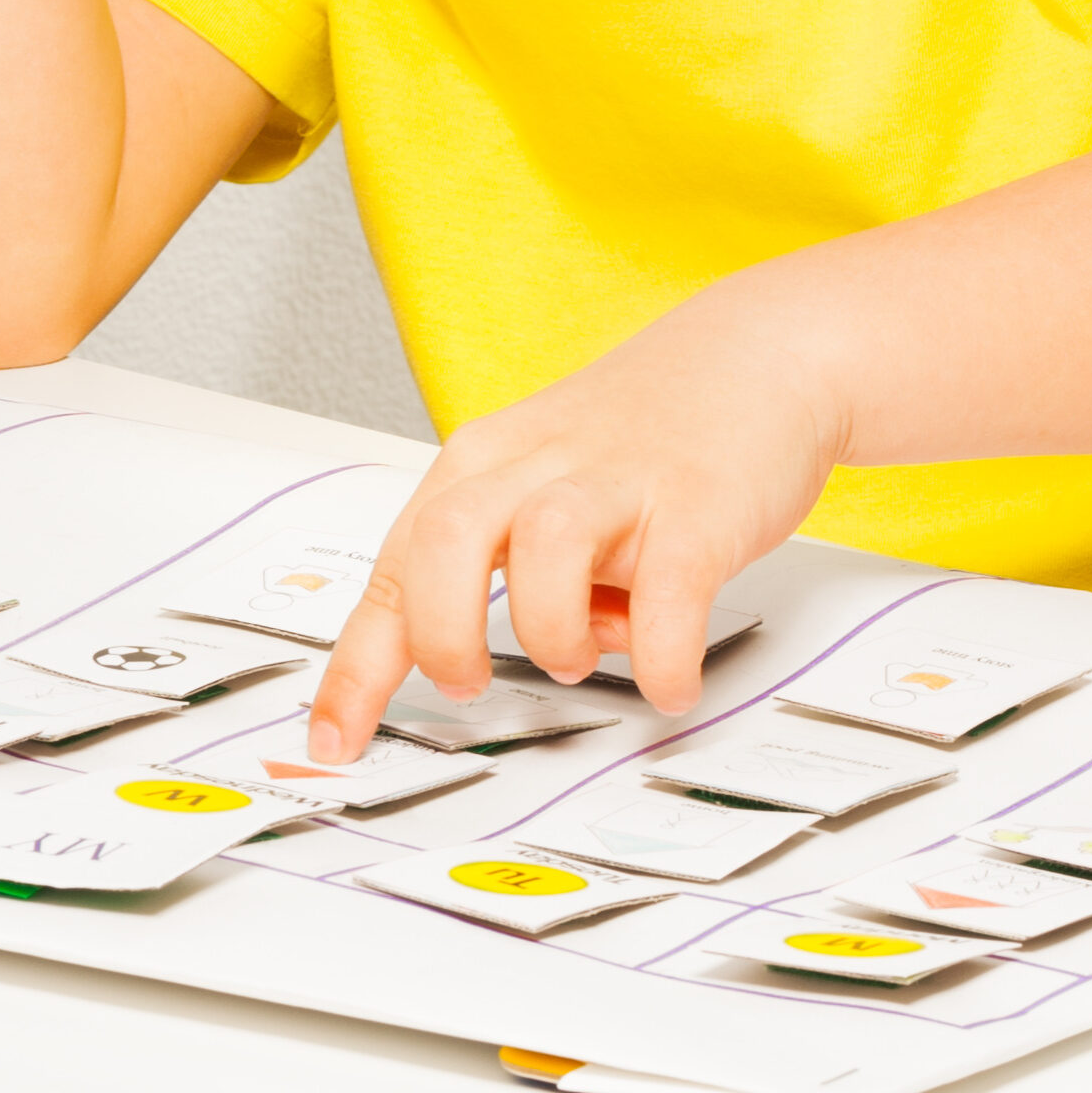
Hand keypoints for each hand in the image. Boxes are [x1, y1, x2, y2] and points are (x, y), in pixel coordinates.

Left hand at [307, 299, 848, 752]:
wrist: (757, 355)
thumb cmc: (640, 434)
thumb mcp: (541, 483)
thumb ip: (511, 567)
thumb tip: (520, 656)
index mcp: (480, 467)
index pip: (394, 573)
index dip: (357, 667)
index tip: (334, 738)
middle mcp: (536, 466)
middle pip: (444, 545)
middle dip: (443, 635)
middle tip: (470, 681)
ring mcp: (618, 481)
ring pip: (543, 549)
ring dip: (551, 632)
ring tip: (582, 655)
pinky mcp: (698, 504)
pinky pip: (669, 591)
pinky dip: (661, 654)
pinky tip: (668, 678)